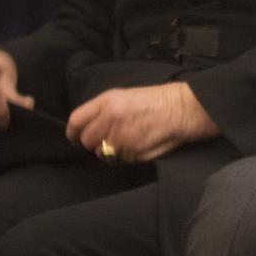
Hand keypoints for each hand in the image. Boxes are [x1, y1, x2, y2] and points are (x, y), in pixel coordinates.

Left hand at [66, 83, 217, 163]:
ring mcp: (121, 139)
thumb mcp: (125, 95)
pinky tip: (136, 144)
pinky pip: (119, 160)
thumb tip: (87, 127)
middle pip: (86, 140)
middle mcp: (110, 120)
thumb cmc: (157, 99)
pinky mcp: (132, 154)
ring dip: (108, 150)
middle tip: (104, 139)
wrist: (183, 109)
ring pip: (102, 153)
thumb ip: (103, 109)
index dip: (72, 132)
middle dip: (92, 142)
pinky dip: (124, 155)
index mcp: (107, 102)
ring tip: (124, 140)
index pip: (76, 121)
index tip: (74, 137)